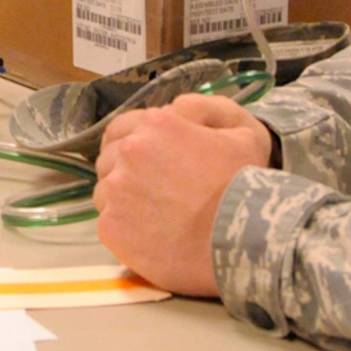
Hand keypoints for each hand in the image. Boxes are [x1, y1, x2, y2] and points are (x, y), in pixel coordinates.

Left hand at [92, 95, 271, 297]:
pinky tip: (149, 236)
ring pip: (106, 191)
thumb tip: (177, 111)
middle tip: (152, 192)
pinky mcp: (110, 226)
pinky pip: (108, 223)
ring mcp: (116, 190)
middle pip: (110, 159)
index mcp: (155, 125)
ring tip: (152, 216)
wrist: (241, 240)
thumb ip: (203, 114)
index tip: (144, 162)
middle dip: (125, 171)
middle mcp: (129, 152)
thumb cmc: (244, 185)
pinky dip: (124, 229)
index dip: (130, 144)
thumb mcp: (240, 133)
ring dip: (122, 199)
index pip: (121, 129)